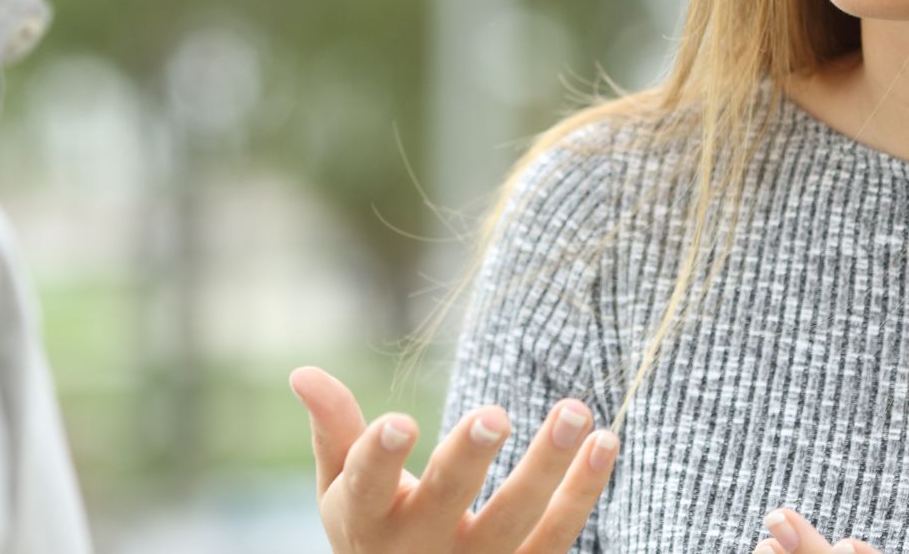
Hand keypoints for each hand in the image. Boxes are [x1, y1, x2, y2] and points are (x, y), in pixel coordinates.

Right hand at [289, 365, 619, 553]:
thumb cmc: (373, 526)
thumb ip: (333, 429)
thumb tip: (302, 372)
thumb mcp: (341, 487)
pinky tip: (605, 442)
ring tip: (575, 412)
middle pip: (448, 501)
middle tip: (497, 412)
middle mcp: (420, 548)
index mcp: (367, 520)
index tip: (400, 421)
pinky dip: (584, 491)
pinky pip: (558, 535)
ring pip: (516, 520)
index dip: (381, 455)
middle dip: (470, 458)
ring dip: (548, 467)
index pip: (368, 486)